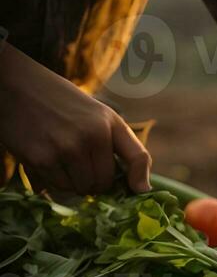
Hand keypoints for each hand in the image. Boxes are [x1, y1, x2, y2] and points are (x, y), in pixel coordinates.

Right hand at [0, 44, 151, 194]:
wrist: (16, 85)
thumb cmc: (60, 103)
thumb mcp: (97, 114)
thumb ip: (118, 145)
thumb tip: (141, 189)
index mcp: (109, 123)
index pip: (138, 157)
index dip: (140, 179)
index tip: (138, 191)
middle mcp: (93, 135)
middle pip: (103, 183)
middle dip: (93, 182)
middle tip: (79, 168)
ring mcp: (67, 148)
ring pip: (80, 188)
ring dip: (71, 183)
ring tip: (60, 161)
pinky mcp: (41, 158)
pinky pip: (56, 187)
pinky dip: (52, 181)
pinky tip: (45, 160)